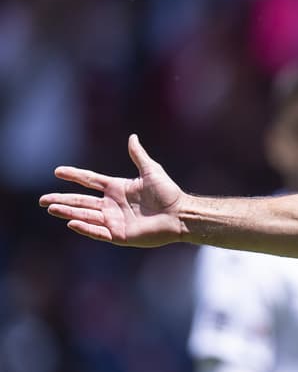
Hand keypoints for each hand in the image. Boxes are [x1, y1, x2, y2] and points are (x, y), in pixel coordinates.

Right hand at [39, 135, 185, 246]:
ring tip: (51, 208)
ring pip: (86, 216)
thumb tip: (132, 137)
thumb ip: (138, 155)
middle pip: (81, 201)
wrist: (180, 214)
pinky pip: (98, 232)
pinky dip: (85, 228)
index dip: (74, 176)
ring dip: (68, 212)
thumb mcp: (151, 171)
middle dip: (62, 200)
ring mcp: (115, 220)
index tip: (57, 171)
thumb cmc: (169, 193)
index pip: (90, 180)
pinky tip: (72, 223)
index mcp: (117, 188)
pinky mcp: (120, 235)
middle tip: (43, 200)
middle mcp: (112, 204)